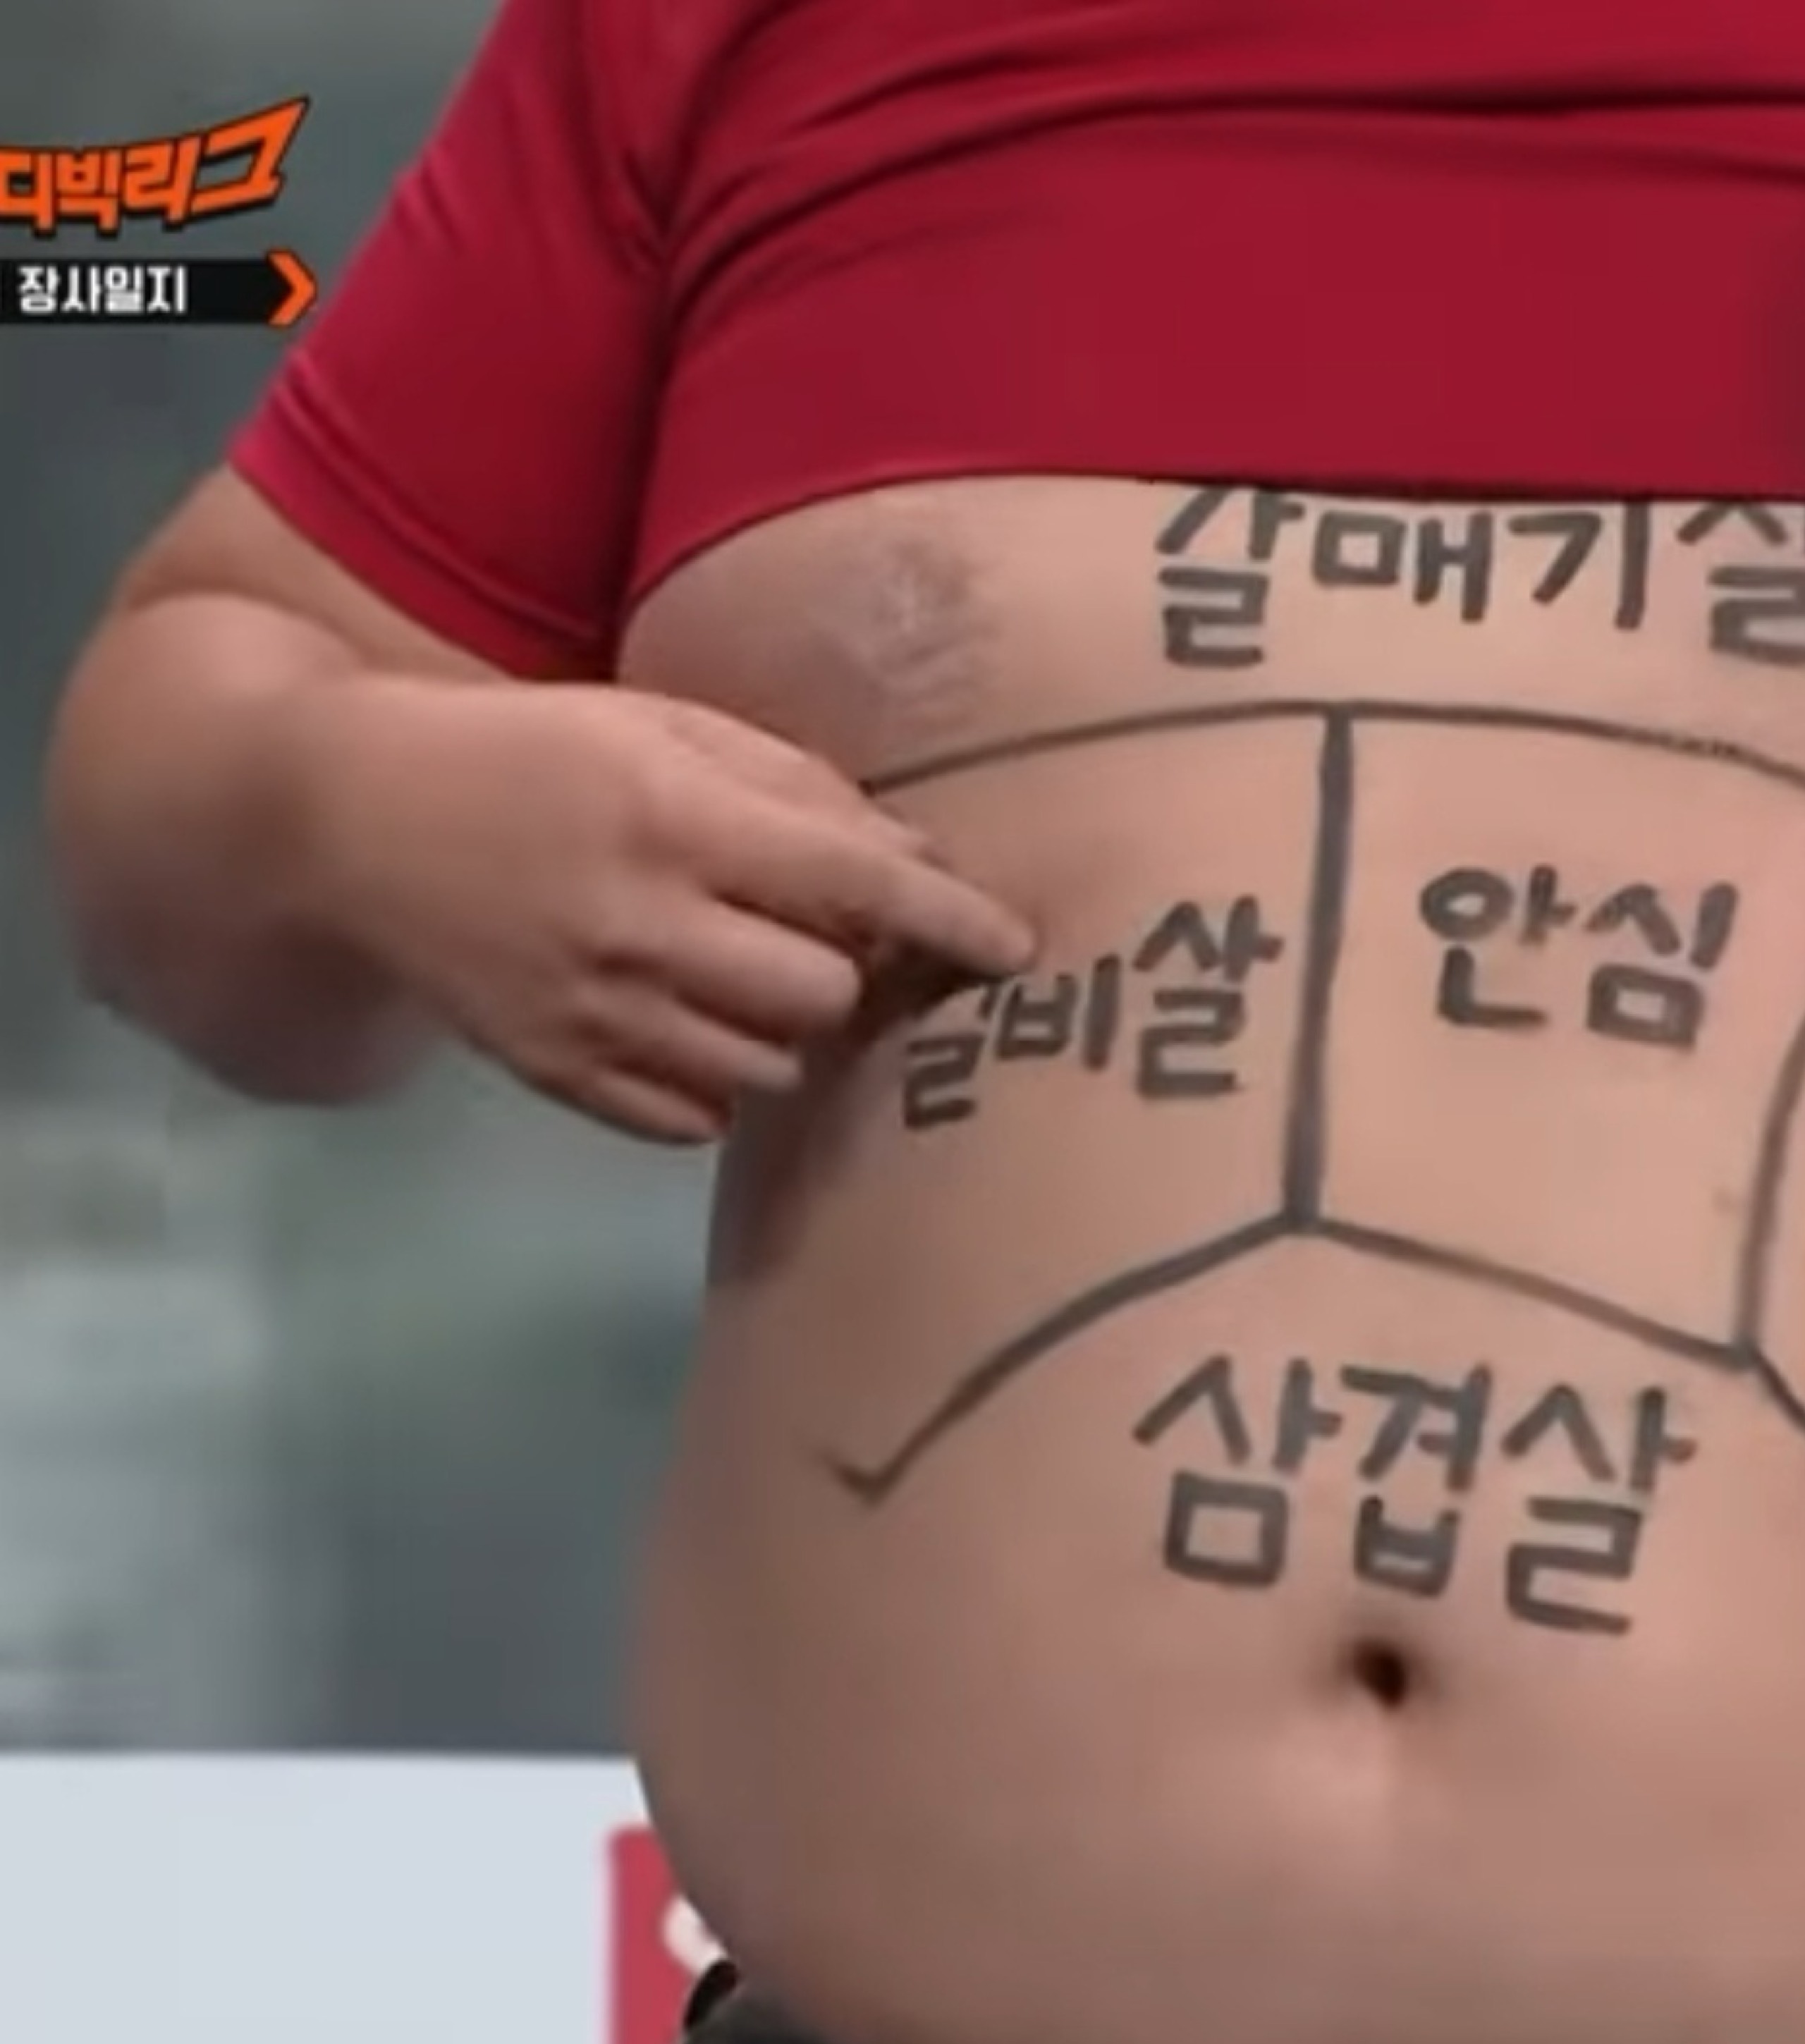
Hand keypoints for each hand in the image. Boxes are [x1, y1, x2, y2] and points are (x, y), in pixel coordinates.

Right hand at [307, 677, 1034, 1141]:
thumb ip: (793, 787)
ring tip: (743, 976)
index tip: (1018, 948)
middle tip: (827, 942)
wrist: (349, 822)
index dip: (951, 921)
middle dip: (848, 972)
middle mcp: (640, 924)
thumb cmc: (532, 752)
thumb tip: (918, 861)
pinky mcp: (555, 1075)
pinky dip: (715, 1082)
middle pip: (824, 994)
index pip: (855, 884)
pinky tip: (686, 1024)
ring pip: (769, 1067)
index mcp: (675, 817)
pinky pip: (694, 1119)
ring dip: (784, 1029)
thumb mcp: (660, 726)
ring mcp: (593, 1013)